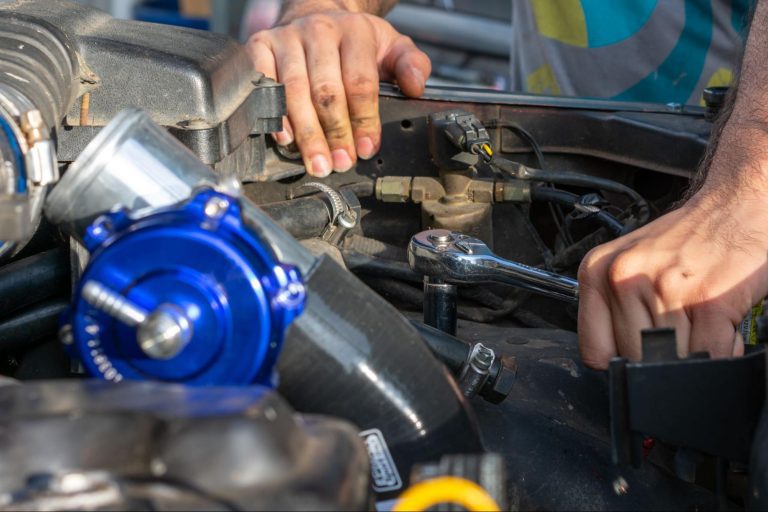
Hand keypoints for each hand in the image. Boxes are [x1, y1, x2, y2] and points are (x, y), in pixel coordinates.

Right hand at [247, 11, 430, 176]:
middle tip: (341, 163)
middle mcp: (318, 31)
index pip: (360, 82)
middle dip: (335, 134)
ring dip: (307, 135)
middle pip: (326, 92)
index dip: (364, 121)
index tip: (366, 149)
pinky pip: (264, 86)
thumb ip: (411, 65)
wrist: (316, 17)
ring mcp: (286, 39)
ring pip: (294, 93)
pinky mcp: (260, 47)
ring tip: (318, 163)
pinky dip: (275, 116)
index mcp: (355, 31)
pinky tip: (287, 140)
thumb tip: (415, 87)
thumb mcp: (392, 47)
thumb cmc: (355, 43)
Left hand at [577, 190, 767, 368]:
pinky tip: (722, 324)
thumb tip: (618, 363)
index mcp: (597, 271)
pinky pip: (710, 355)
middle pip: (633, 360)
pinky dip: (724, 350)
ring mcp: (665, 289)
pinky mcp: (708, 301)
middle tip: (681, 330)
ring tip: (701, 321)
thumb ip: (615, 308)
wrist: (735, 203)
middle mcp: (624, 278)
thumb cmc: (685, 238)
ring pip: (671, 362)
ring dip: (695, 353)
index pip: (595, 351)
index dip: (622, 361)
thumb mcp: (630, 264)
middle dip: (661, 357)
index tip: (640, 354)